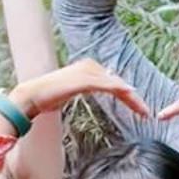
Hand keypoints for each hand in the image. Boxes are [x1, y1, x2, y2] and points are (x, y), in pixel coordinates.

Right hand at [10, 58, 148, 121]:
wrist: (32, 95)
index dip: (128, 97)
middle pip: (118, 83)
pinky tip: (130, 95)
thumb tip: (97, 90)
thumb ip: (86, 88)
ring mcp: (87, 72)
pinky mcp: (83, 79)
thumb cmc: (48, 96)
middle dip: (133, 99)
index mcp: (88, 68)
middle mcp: (89, 66)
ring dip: (131, 99)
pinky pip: (106, 85)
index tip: (138, 109)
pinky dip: (119, 90)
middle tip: (146, 113)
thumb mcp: (71, 92)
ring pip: (116, 85)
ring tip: (143, 110)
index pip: (114, 83)